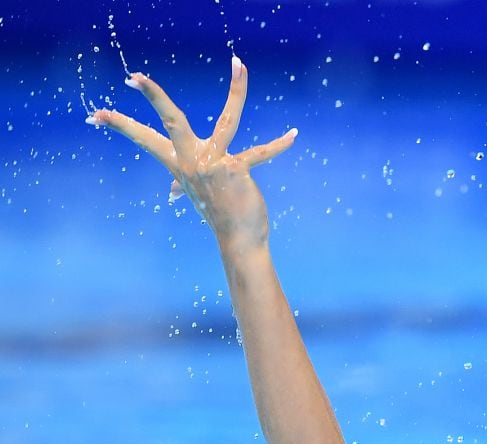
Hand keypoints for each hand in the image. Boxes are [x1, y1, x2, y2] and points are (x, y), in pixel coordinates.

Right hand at [86, 57, 295, 254]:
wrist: (238, 239)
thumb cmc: (219, 215)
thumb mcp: (196, 196)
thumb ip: (182, 186)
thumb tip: (171, 193)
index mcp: (179, 164)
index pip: (145, 140)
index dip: (121, 126)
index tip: (97, 113)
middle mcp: (193, 161)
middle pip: (171, 121)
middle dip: (153, 96)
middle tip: (136, 76)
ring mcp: (214, 163)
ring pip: (227, 119)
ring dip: (237, 91)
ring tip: (239, 64)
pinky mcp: (237, 170)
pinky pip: (261, 153)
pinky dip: (279, 144)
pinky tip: (293, 135)